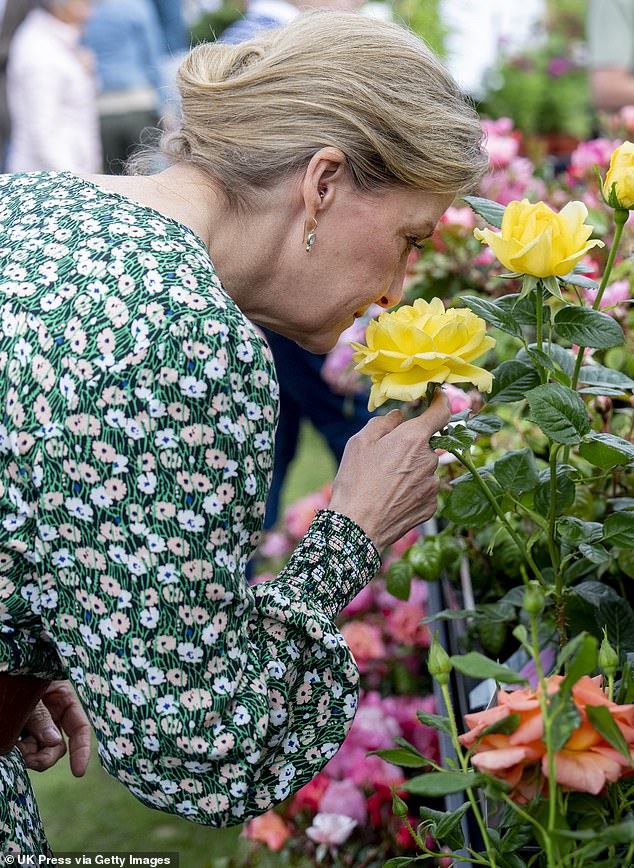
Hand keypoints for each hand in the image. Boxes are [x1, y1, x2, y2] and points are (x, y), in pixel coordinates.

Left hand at [17, 680, 90, 776]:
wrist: (2, 671)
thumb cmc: (15, 676)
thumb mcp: (29, 694)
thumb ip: (41, 717)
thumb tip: (54, 742)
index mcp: (62, 697)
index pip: (80, 727)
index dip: (81, 749)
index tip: (77, 772)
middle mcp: (52, 712)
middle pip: (58, 745)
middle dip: (44, 756)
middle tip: (26, 760)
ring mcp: (35, 722)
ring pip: (39, 750)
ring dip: (27, 755)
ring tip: (12, 749)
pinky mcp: (19, 730)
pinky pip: (24, 748)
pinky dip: (18, 752)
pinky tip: (9, 748)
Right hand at [329, 388, 450, 550]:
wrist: (358, 527)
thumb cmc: (356, 481)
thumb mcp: (360, 441)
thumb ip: (384, 422)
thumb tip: (400, 417)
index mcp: (414, 438)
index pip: (440, 412)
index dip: (440, 401)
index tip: (438, 396)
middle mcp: (430, 460)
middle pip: (426, 444)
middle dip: (410, 446)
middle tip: (385, 459)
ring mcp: (433, 485)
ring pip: (424, 468)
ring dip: (411, 470)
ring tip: (384, 483)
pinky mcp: (431, 506)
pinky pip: (424, 490)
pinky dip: (412, 490)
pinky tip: (391, 498)